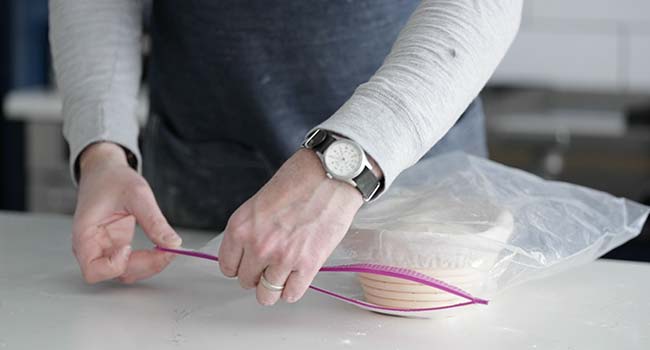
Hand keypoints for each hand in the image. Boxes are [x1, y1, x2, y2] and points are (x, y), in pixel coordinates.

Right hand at [72, 142, 181, 283]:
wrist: (105, 172)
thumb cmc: (112, 179)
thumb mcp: (137, 194)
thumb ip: (154, 220)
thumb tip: (173, 243)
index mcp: (85, 234)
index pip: (92, 269)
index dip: (113, 266)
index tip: (129, 246)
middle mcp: (92, 247)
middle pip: (113, 274)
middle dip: (143, 266)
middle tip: (168, 250)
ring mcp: (105, 249)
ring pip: (125, 273)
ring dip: (149, 265)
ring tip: (168, 247)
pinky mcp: (117, 247)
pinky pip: (132, 263)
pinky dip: (149, 260)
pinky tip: (162, 246)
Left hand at [218, 148, 366, 304]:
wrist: (331, 175)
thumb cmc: (300, 180)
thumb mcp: (261, 202)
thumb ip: (252, 229)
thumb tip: (251, 252)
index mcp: (241, 227)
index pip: (228, 266)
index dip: (240, 265)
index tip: (249, 263)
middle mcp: (257, 245)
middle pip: (246, 281)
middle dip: (257, 275)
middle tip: (269, 265)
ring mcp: (282, 257)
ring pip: (266, 294)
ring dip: (274, 286)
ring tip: (284, 274)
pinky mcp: (308, 264)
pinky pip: (291, 295)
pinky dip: (293, 290)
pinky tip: (298, 277)